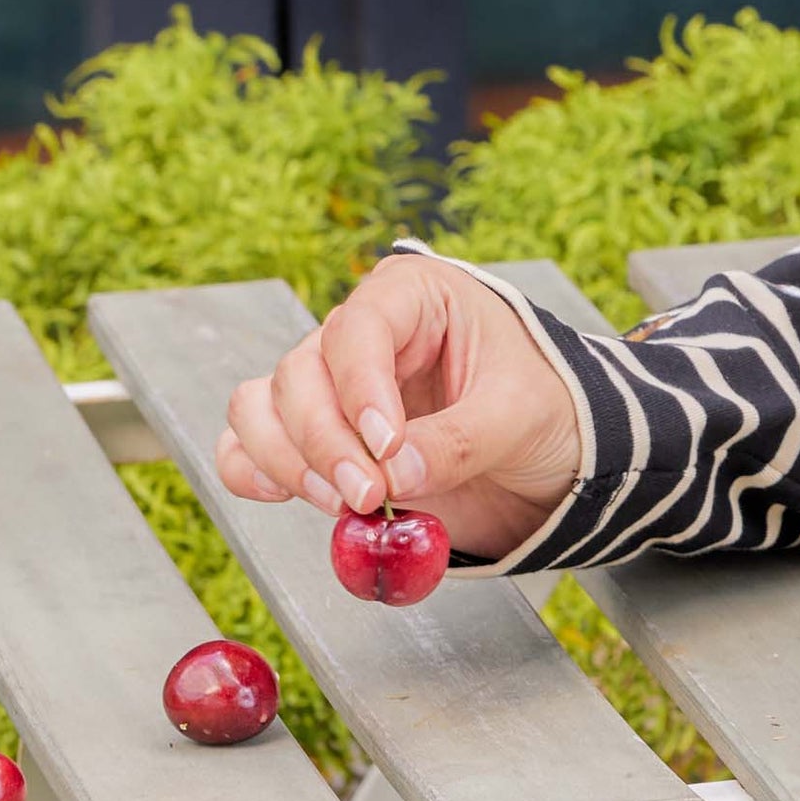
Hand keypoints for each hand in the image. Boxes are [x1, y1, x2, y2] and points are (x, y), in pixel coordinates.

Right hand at [215, 256, 586, 568]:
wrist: (548, 451)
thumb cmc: (544, 406)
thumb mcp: (521, 416)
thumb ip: (460, 441)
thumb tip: (395, 473)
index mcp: (414, 296)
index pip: (358, 330)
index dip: (360, 390)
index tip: (385, 447)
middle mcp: (358, 332)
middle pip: (301, 374)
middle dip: (326, 441)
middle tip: (367, 495)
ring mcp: (328, 384)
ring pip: (263, 406)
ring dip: (288, 460)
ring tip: (344, 504)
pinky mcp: (313, 436)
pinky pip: (250, 445)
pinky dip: (253, 472)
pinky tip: (286, 496)